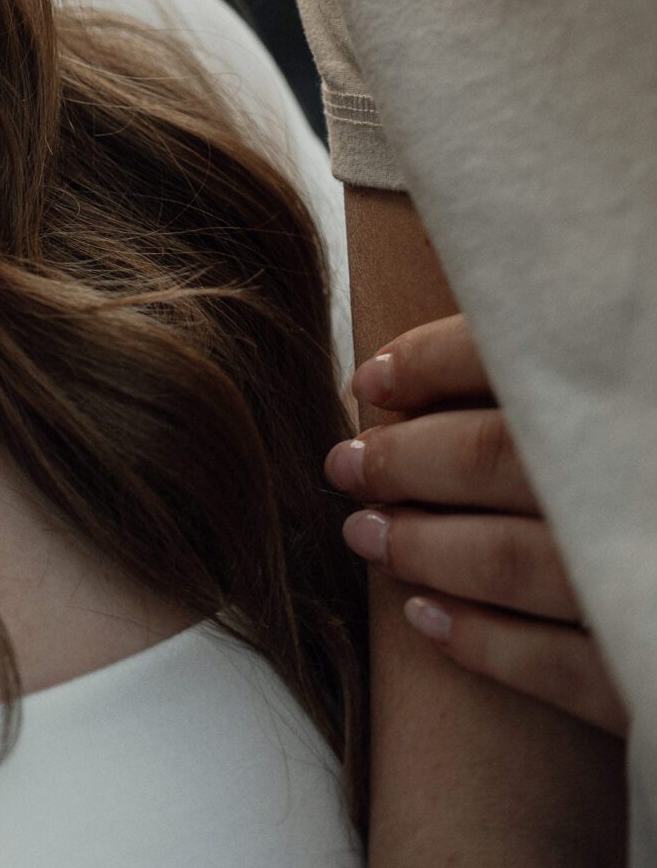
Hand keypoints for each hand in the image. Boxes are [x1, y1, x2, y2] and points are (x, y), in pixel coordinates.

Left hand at [325, 314, 628, 738]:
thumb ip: (586, 345)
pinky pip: (569, 672)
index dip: (431, 362)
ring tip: (367, 537)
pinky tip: (429, 624)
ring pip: (519, 565)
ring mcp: (654, 578)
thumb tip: (495, 300)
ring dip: (426, 551)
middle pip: (500, 461)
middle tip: (346, 463)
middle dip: (406, 461)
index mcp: (644, 391)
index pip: (518, 357)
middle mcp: (646, 478)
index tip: (372, 377)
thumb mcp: (639, 366)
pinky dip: (488, 648)